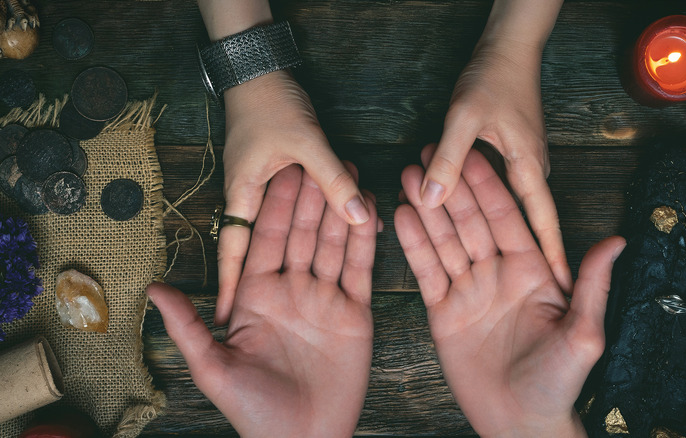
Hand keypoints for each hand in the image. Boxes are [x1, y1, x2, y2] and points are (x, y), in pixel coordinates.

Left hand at [147, 165, 377, 436]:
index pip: (266, 241)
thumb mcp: (213, 367)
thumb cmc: (253, 410)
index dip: (276, 206)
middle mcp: (292, 291)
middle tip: (323, 157)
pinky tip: (370, 213)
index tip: (284, 169)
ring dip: (341, 210)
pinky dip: (365, 242)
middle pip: (302, 234)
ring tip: (351, 173)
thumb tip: (153, 288)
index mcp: (257, 297)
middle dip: (312, 197)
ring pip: (333, 245)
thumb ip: (188, 326)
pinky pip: (360, 270)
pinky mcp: (355, 313)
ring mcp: (325, 300)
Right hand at [216, 70, 369, 325]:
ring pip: (289, 230)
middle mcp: (251, 198)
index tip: (227, 320)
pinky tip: (346, 231)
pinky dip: (325, 219)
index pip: (233, 252)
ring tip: (319, 286)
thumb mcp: (306, 142)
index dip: (230, 288)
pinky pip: (304, 210)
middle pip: (260, 249)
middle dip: (267, 282)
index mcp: (243, 195)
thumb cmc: (271, 102)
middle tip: (281, 316)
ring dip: (307, 249)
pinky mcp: (282, 178)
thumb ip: (333, 181)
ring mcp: (266, 189)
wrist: (261, 67)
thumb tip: (361, 216)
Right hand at [396, 146, 624, 436]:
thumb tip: (617, 241)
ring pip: (445, 240)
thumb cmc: (558, 384)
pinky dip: (414, 244)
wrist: (519, 423)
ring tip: (411, 176)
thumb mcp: (582, 335)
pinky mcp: (444, 311)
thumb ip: (592, 286)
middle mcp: (498, 274)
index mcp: (532, 271)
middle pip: (471, 222)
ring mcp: (469, 290)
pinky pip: (427, 272)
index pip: (507, 219)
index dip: (489, 187)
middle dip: (453, 187)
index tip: (472, 154)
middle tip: (432, 151)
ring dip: (428, 208)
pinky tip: (401, 216)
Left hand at [420, 0, 570, 291]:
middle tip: (499, 285)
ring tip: (466, 258)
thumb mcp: (464, 117)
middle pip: (520, 221)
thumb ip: (449, 158)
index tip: (557, 290)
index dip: (551, 257)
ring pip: (499, 207)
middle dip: (511, 250)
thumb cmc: (494, 77)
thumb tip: (431, 197)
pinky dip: (468, 203)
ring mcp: (520, 164)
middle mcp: (530, 171)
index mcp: (530, 167)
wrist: (507, 47)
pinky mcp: (507, 157)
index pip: (543, 222)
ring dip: (481, 227)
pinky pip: (487, 191)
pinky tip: (449, 214)